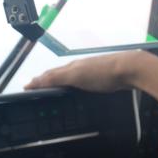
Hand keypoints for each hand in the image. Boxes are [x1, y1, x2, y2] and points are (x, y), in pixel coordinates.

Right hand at [24, 51, 145, 92]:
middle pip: (61, 74)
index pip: (50, 74)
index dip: (38, 81)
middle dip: (48, 80)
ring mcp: (93, 72)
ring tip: (55, 90)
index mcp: (72, 66)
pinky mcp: (105, 79)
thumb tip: (34, 80)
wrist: (130, 70)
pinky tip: (80, 91)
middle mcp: (81, 67)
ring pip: (73, 78)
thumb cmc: (102, 72)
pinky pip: (85, 82)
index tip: (27, 87)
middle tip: (38, 88)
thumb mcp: (75, 75)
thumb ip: (55, 77)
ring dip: (62, 83)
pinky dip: (76, 86)